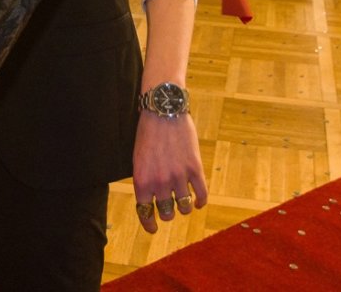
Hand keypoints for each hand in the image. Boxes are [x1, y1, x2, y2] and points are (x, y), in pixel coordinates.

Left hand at [132, 111, 207, 233]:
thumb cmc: (148, 133)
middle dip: (167, 213)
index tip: (153, 228)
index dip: (149, 224)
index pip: (145, 212)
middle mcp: (160, 182)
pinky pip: (202, 194)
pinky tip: (199, 202)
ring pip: (185, 207)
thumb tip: (151, 201)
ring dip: (184, 208)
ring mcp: (179, 176)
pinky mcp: (195, 168)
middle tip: (170, 208)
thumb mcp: (138, 159)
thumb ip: (144, 181)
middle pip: (167, 213)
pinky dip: (201, 202)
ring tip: (184, 203)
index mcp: (142, 181)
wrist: (163, 111)